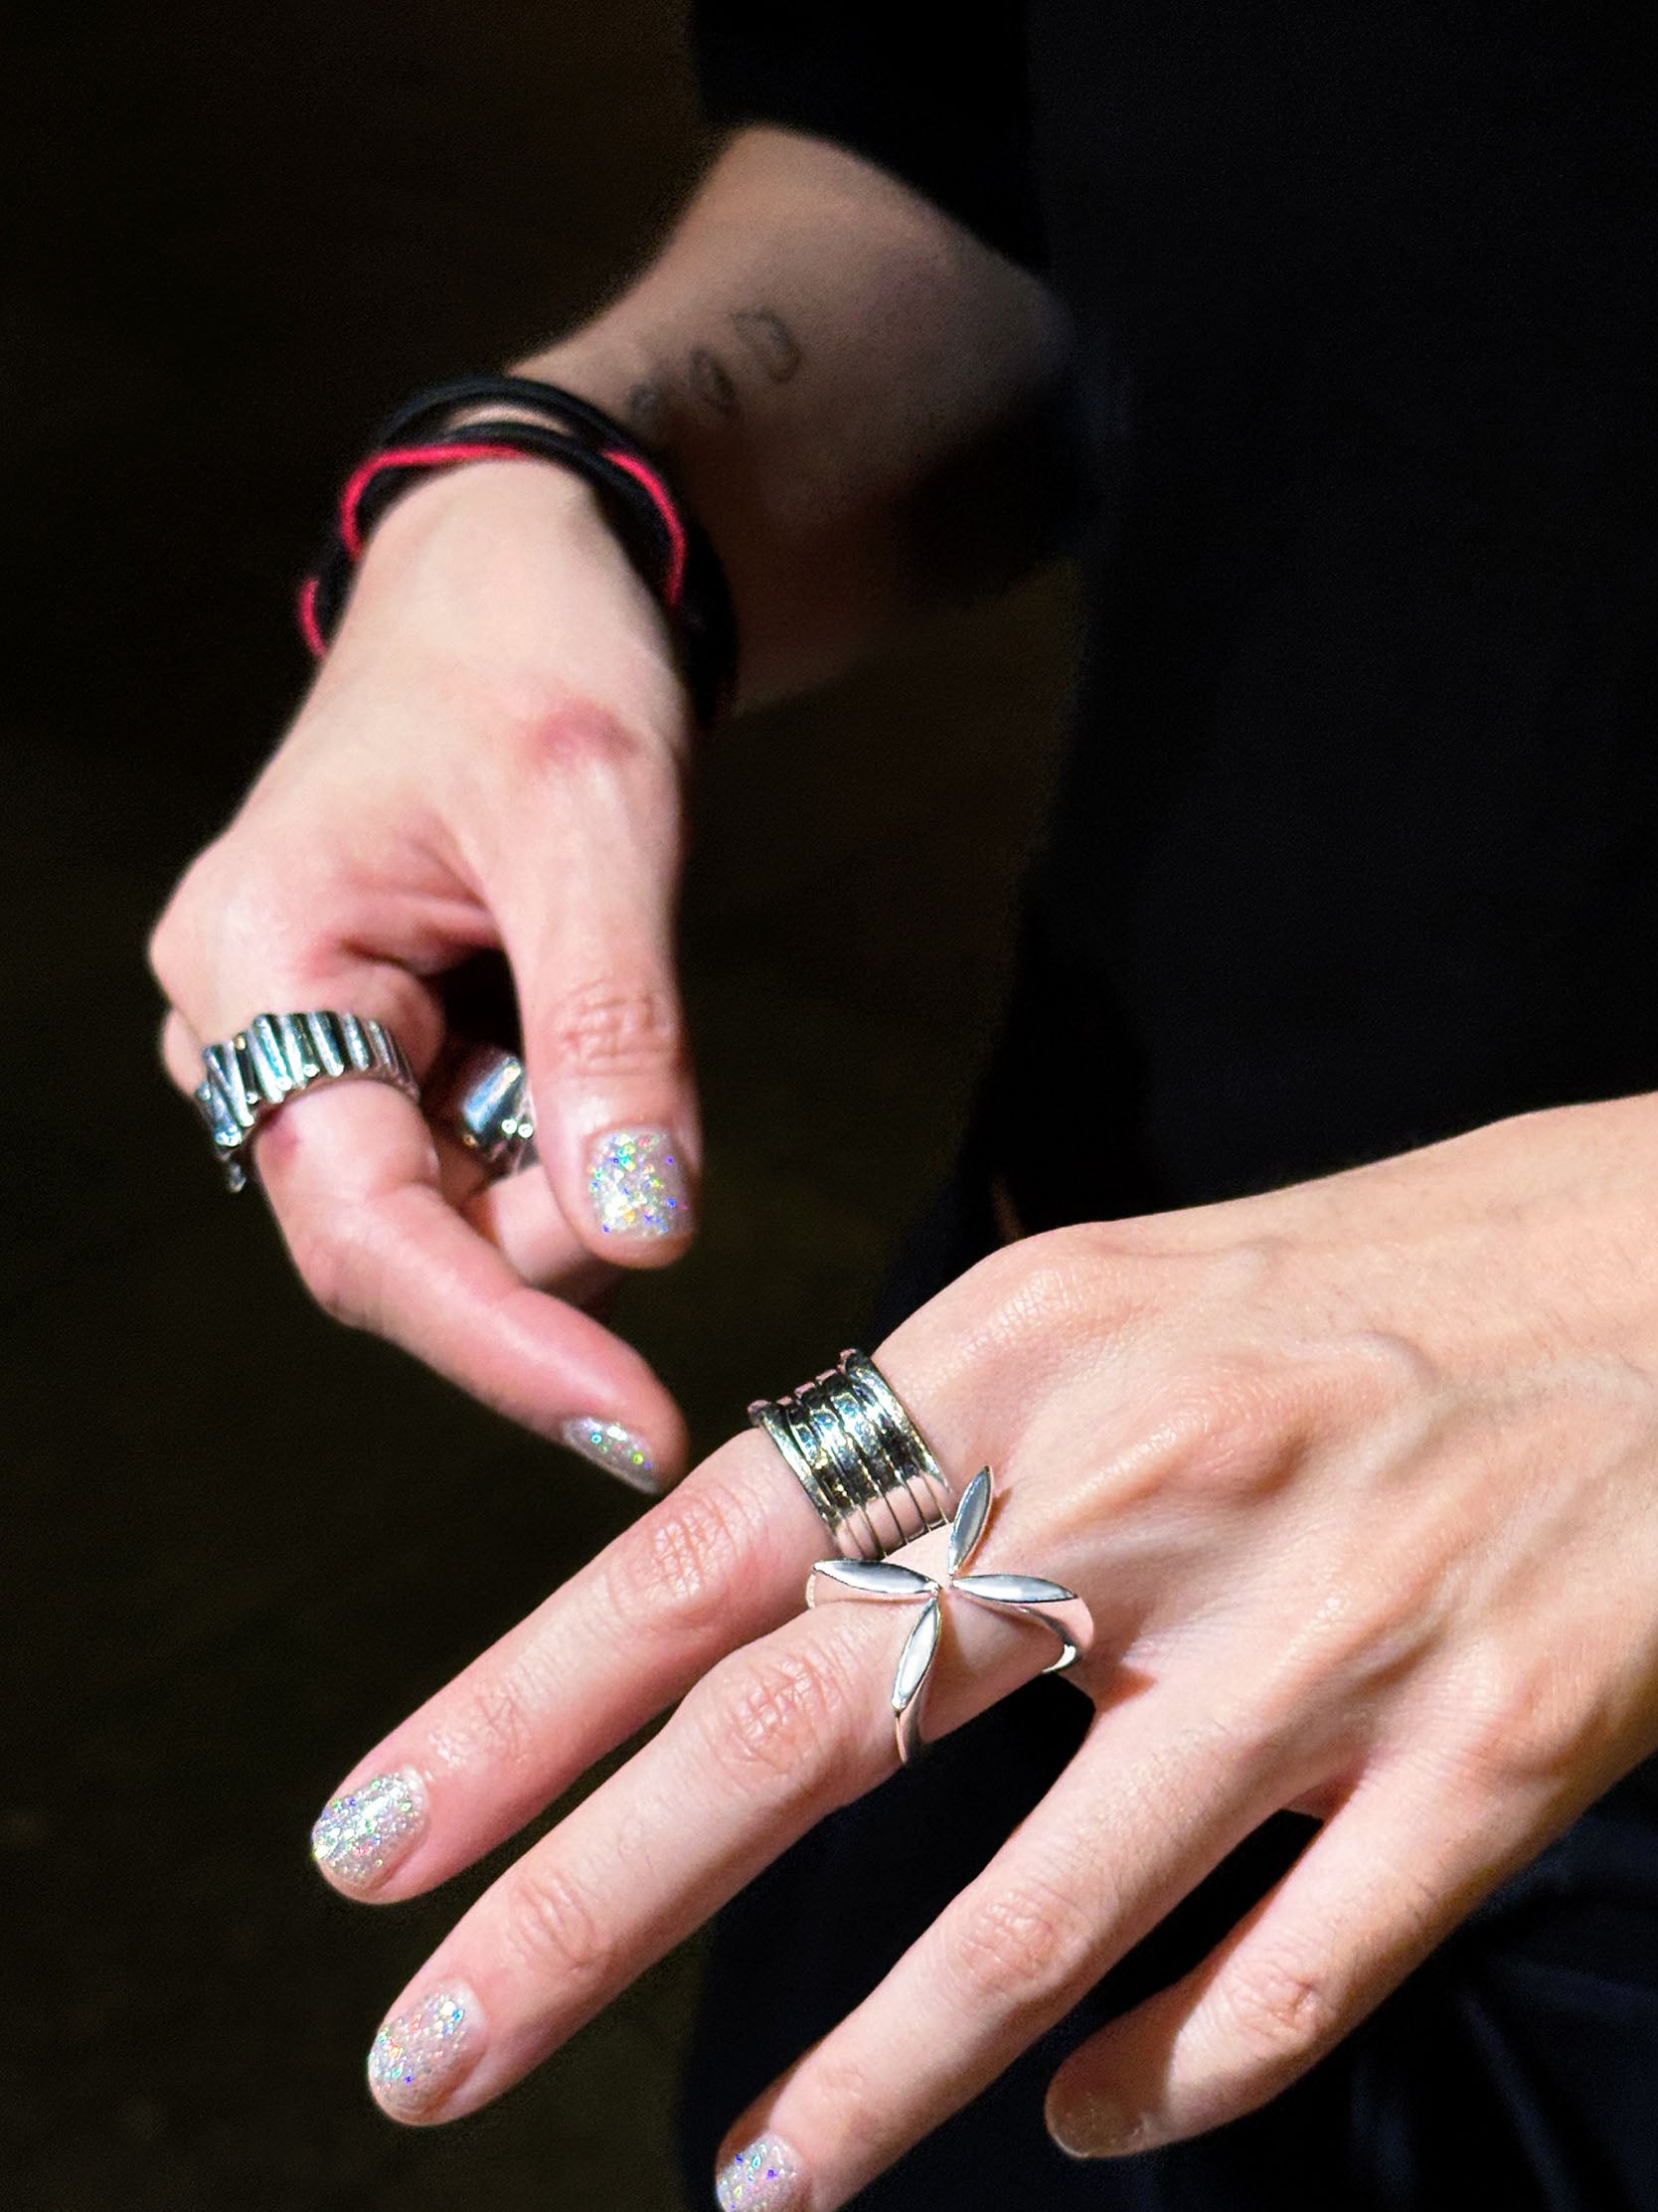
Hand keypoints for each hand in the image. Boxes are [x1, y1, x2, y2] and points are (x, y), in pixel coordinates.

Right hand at [148, 459, 699, 1480]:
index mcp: (259, 966)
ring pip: (463, 1218)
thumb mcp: (596, 819)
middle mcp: (252, 1038)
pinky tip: (570, 1015)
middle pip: (416, 1242)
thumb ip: (612, 1032)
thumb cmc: (536, 659)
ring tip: (593, 984)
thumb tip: (637, 1242)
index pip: (365, 1229)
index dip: (501, 1343)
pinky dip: (567, 1136)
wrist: (517, 580)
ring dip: (571, 1165)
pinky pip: (484, 1167)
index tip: (635, 1432)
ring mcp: (310, 1060)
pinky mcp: (378, 1069)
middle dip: (557, 1225)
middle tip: (651, 1101)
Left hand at [309, 1060, 1657, 2211]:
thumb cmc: (1376, 1293)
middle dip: (582, 1914)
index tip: (374, 1842)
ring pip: (1040, 1916)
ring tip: (768, 2180)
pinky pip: (1284, 1980)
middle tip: (427, 2055)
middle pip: (800, 1735)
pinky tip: (1089, 2117)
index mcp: (1025, 1351)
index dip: (520, 1711)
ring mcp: (1322, 1634)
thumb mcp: (1114, 1295)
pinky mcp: (1487, 1754)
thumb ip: (939, 1446)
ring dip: (873, 2074)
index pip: (706, 1553)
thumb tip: (752, 1614)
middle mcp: (1148, 1485)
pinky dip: (1159, 2074)